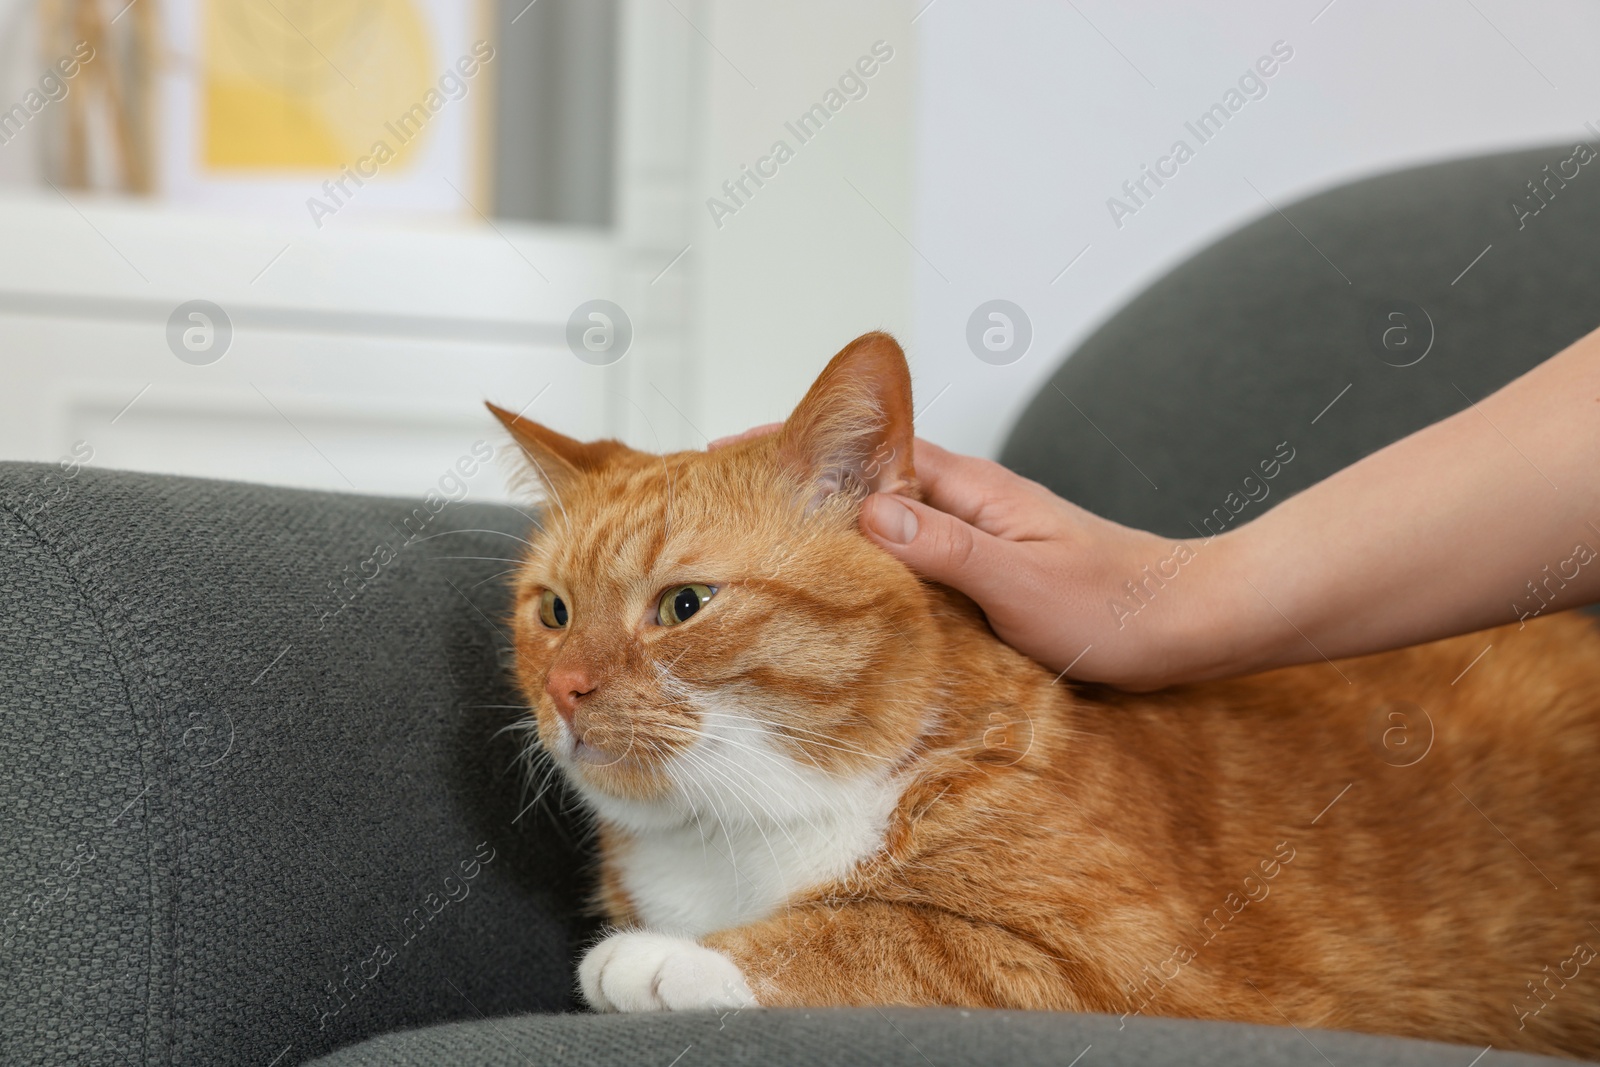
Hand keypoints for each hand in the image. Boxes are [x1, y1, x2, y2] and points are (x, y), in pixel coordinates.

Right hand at [711, 426, 1202, 687]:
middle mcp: (970, 502)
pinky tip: (847, 590)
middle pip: (866, 477)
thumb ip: (946, 546)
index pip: (867, 449)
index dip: (798, 445)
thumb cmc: (1120, 606)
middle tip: (727, 499)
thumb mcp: (1022, 583)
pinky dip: (869, 559)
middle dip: (799, 481)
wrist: (1192, 624)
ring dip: (830, 521)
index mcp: (973, 489)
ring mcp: (980, 535)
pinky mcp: (990, 571)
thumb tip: (867, 509)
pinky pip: (912, 554)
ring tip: (765, 540)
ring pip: (887, 517)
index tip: (732, 449)